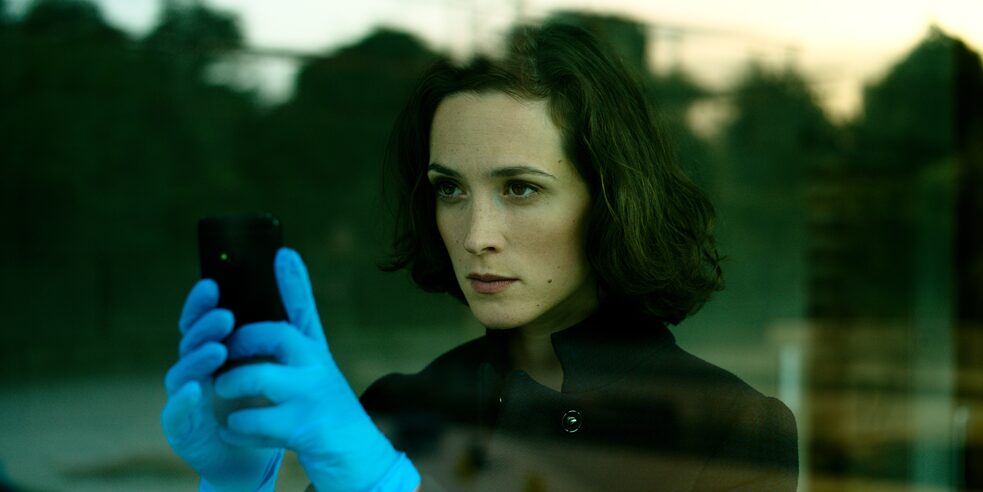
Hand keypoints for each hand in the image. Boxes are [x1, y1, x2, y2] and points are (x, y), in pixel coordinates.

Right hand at [161, 279, 283, 490]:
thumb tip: (288, 254)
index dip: (201, 303)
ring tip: (218, 349)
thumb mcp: (278, 350)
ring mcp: (184, 398)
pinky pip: (177, 413)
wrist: (255, 449)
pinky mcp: (183, 427)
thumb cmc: (260, 394)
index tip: (213, 283)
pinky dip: (183, 401)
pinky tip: (194, 389)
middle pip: (190, 342)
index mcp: (212, 348)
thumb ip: (283, 309)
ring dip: (197, 359)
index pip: (201, 320)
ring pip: (182, 374)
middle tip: (225, 316)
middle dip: (204, 327)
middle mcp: (194, 369)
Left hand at [213, 248, 419, 491]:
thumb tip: (282, 276)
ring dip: (232, 386)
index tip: (283, 253)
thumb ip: (294, 335)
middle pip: (276, 335)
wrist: (355, 459)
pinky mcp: (306, 427)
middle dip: (240, 341)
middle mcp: (319, 366)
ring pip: (257, 376)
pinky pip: (252, 419)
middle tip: (221, 354)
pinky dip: (235, 428)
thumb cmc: (323, 411)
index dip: (294, 282)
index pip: (304, 310)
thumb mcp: (313, 370)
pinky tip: (233, 430)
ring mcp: (314, 395)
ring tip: (224, 396)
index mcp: (315, 351)